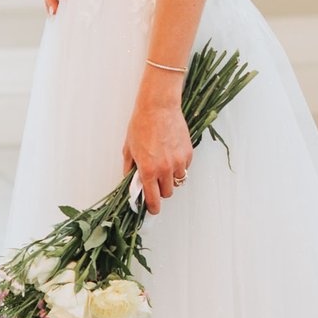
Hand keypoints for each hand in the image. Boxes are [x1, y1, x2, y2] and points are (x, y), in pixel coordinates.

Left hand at [125, 79, 192, 209]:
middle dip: (161, 190)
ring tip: (165, 165)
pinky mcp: (188, 154)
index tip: (153, 209)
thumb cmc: (141, 125)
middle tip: (156, 181)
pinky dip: (179, 166)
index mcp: (148, 170)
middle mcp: (165, 169)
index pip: (153, 199)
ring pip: (178, 181)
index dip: (153, 207)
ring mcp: (178, 162)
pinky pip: (185, 168)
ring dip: (171, 178)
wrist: (158, 108)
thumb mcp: (129, 148)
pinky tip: (172, 154)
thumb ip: (130, 168)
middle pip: (167, 193)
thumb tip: (131, 180)